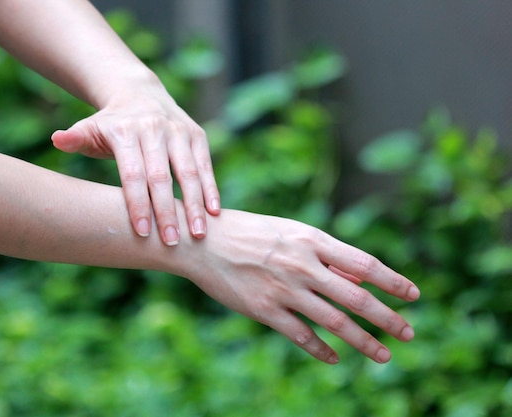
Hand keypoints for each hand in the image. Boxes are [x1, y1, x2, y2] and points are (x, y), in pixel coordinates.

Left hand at [51, 90, 219, 245]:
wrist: (140, 93)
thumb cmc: (112, 124)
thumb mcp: (91, 128)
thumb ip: (76, 138)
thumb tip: (57, 139)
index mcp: (126, 132)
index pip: (133, 174)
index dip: (138, 204)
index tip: (143, 233)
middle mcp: (154, 129)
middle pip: (162, 177)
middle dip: (167, 212)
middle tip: (172, 242)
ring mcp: (178, 131)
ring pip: (189, 172)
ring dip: (195, 205)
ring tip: (198, 234)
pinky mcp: (197, 135)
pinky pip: (205, 165)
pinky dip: (211, 189)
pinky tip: (214, 213)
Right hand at [182, 210, 419, 363]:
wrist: (202, 241)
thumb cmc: (248, 232)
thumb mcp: (288, 232)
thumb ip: (323, 256)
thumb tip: (357, 282)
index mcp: (311, 240)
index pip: (364, 264)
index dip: (393, 281)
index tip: (413, 295)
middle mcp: (302, 265)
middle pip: (355, 298)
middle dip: (387, 318)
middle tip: (409, 333)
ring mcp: (283, 290)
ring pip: (334, 322)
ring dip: (364, 342)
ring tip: (384, 355)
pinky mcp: (264, 310)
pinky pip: (301, 336)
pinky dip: (321, 350)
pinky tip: (335, 359)